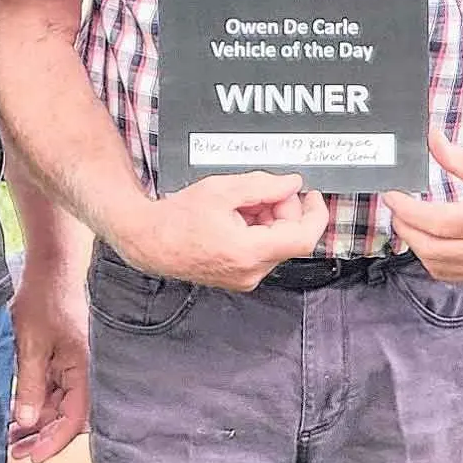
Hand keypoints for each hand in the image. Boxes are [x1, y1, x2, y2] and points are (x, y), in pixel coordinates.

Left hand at [8, 256, 90, 462]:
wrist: (51, 269)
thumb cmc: (45, 301)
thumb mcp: (31, 346)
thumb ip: (29, 385)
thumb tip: (25, 423)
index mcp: (85, 370)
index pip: (75, 418)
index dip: (54, 441)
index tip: (33, 457)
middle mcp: (84, 373)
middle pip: (67, 417)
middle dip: (41, 438)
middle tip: (14, 454)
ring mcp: (74, 368)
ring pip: (57, 407)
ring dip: (34, 424)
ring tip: (8, 440)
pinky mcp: (64, 362)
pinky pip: (52, 392)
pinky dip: (34, 405)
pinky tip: (13, 416)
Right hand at [114, 171, 328, 291]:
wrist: (147, 240)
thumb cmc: (176, 219)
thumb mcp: (222, 190)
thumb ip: (264, 186)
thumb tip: (292, 184)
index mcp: (248, 252)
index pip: (303, 238)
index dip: (315, 214)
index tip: (313, 196)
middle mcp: (250, 271)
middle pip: (289, 237)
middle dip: (283, 210)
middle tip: (264, 191)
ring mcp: (244, 278)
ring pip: (275, 243)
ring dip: (268, 219)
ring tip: (241, 204)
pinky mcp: (238, 277)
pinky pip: (261, 251)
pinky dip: (257, 231)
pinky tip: (236, 217)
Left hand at [383, 132, 462, 284]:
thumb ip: (459, 158)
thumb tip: (432, 141)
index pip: (439, 221)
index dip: (408, 209)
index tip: (393, 195)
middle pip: (431, 248)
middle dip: (405, 227)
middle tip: (396, 208)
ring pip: (436, 265)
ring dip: (415, 244)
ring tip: (409, 222)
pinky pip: (448, 274)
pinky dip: (431, 258)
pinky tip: (428, 240)